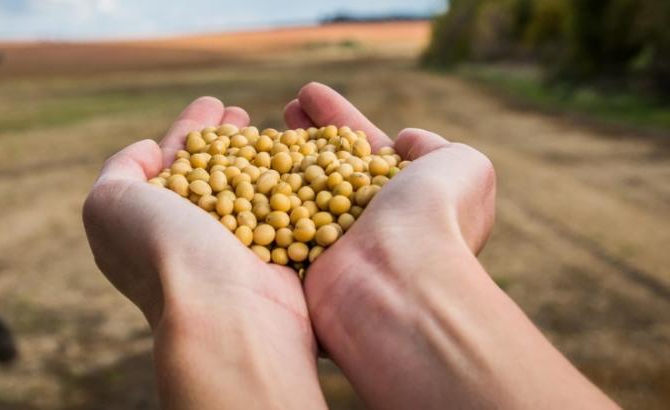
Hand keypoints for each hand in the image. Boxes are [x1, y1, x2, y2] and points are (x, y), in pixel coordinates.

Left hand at [83, 97, 325, 408]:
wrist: (225, 311)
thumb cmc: (163, 253)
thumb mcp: (109, 203)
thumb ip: (120, 169)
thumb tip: (152, 151)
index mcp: (149, 227)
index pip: (170, 166)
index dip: (189, 132)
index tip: (211, 104)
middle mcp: (190, 238)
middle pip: (210, 173)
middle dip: (224, 139)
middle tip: (239, 110)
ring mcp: (234, 247)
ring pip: (246, 188)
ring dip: (256, 154)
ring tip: (273, 126)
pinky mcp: (273, 256)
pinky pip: (278, 207)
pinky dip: (285, 181)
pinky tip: (296, 157)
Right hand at [284, 83, 615, 408]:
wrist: (397, 275)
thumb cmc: (434, 216)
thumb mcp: (463, 165)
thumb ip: (433, 146)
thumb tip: (403, 142)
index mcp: (408, 196)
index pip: (366, 147)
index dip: (339, 119)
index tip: (310, 93)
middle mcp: (371, 220)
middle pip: (332, 166)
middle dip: (309, 134)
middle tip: (286, 107)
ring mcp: (336, 241)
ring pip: (303, 190)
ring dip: (282, 158)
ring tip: (256, 128)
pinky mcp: (305, 260)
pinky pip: (279, 220)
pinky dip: (262, 195)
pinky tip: (243, 167)